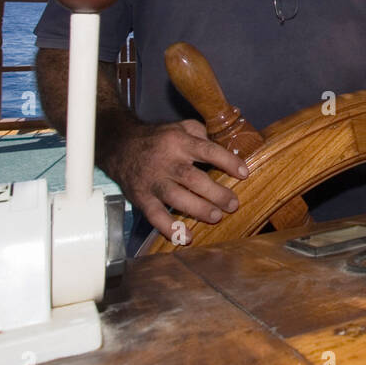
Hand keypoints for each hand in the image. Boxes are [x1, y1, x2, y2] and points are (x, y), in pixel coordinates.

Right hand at [103, 119, 247, 244]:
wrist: (120, 146)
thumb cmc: (159, 138)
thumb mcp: (181, 126)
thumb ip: (203, 135)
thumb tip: (229, 148)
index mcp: (179, 142)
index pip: (207, 151)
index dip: (227, 162)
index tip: (244, 173)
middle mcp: (166, 161)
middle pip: (193, 179)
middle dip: (216, 193)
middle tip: (233, 204)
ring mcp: (153, 181)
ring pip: (176, 198)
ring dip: (198, 210)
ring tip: (216, 217)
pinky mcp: (141, 197)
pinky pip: (155, 216)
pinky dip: (170, 228)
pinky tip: (186, 237)